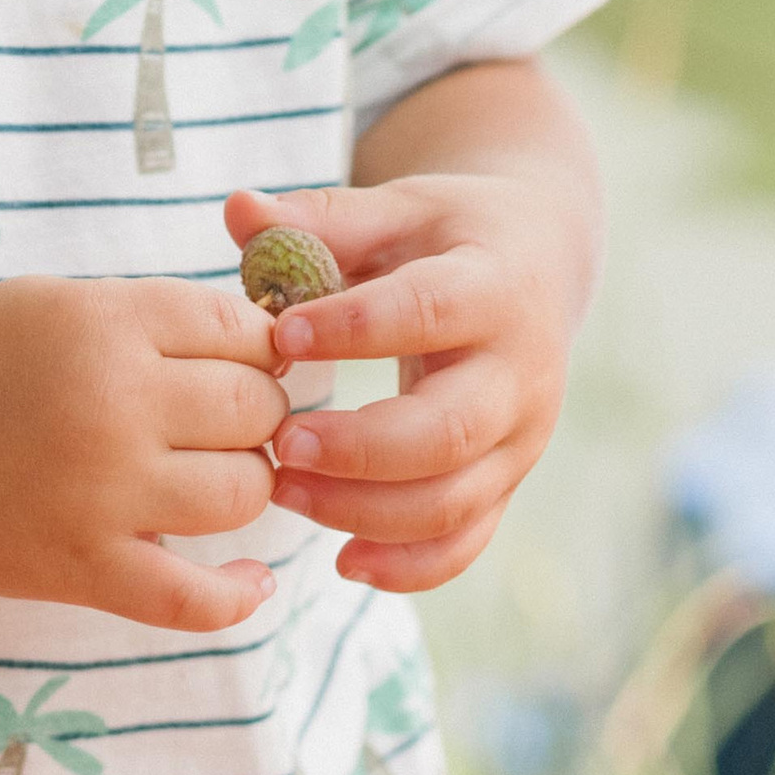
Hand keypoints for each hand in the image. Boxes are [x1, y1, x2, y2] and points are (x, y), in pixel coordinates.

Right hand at [0, 276, 290, 634]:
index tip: (241, 362)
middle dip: (258, 413)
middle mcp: (113, 404)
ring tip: (211, 476)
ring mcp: (103, 493)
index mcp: (105, 325)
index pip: (242, 330)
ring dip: (245, 485)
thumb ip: (152, 316)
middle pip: (255, 409)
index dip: (258, 347)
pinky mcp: (87, 569)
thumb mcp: (56, 304)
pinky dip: (239, 594)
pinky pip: (196, 599)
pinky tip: (255, 579)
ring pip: (244, 492)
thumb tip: (264, 342)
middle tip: (227, 421)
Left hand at [224, 162, 591, 594]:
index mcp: (495, 287)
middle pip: (447, 432)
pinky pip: (466, 540)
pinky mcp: (508, 482)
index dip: (355, 327)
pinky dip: (410, 566)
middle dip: (358, 449)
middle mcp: (520, 373)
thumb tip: (238, 209)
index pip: (429, 311)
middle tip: (277, 444)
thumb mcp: (395, 209)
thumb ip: (318, 218)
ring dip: (365, 511)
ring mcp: (521, 438)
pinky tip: (343, 560)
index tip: (279, 335)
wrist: (537, 265)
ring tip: (282, 490)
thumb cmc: (446, 234)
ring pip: (453, 500)